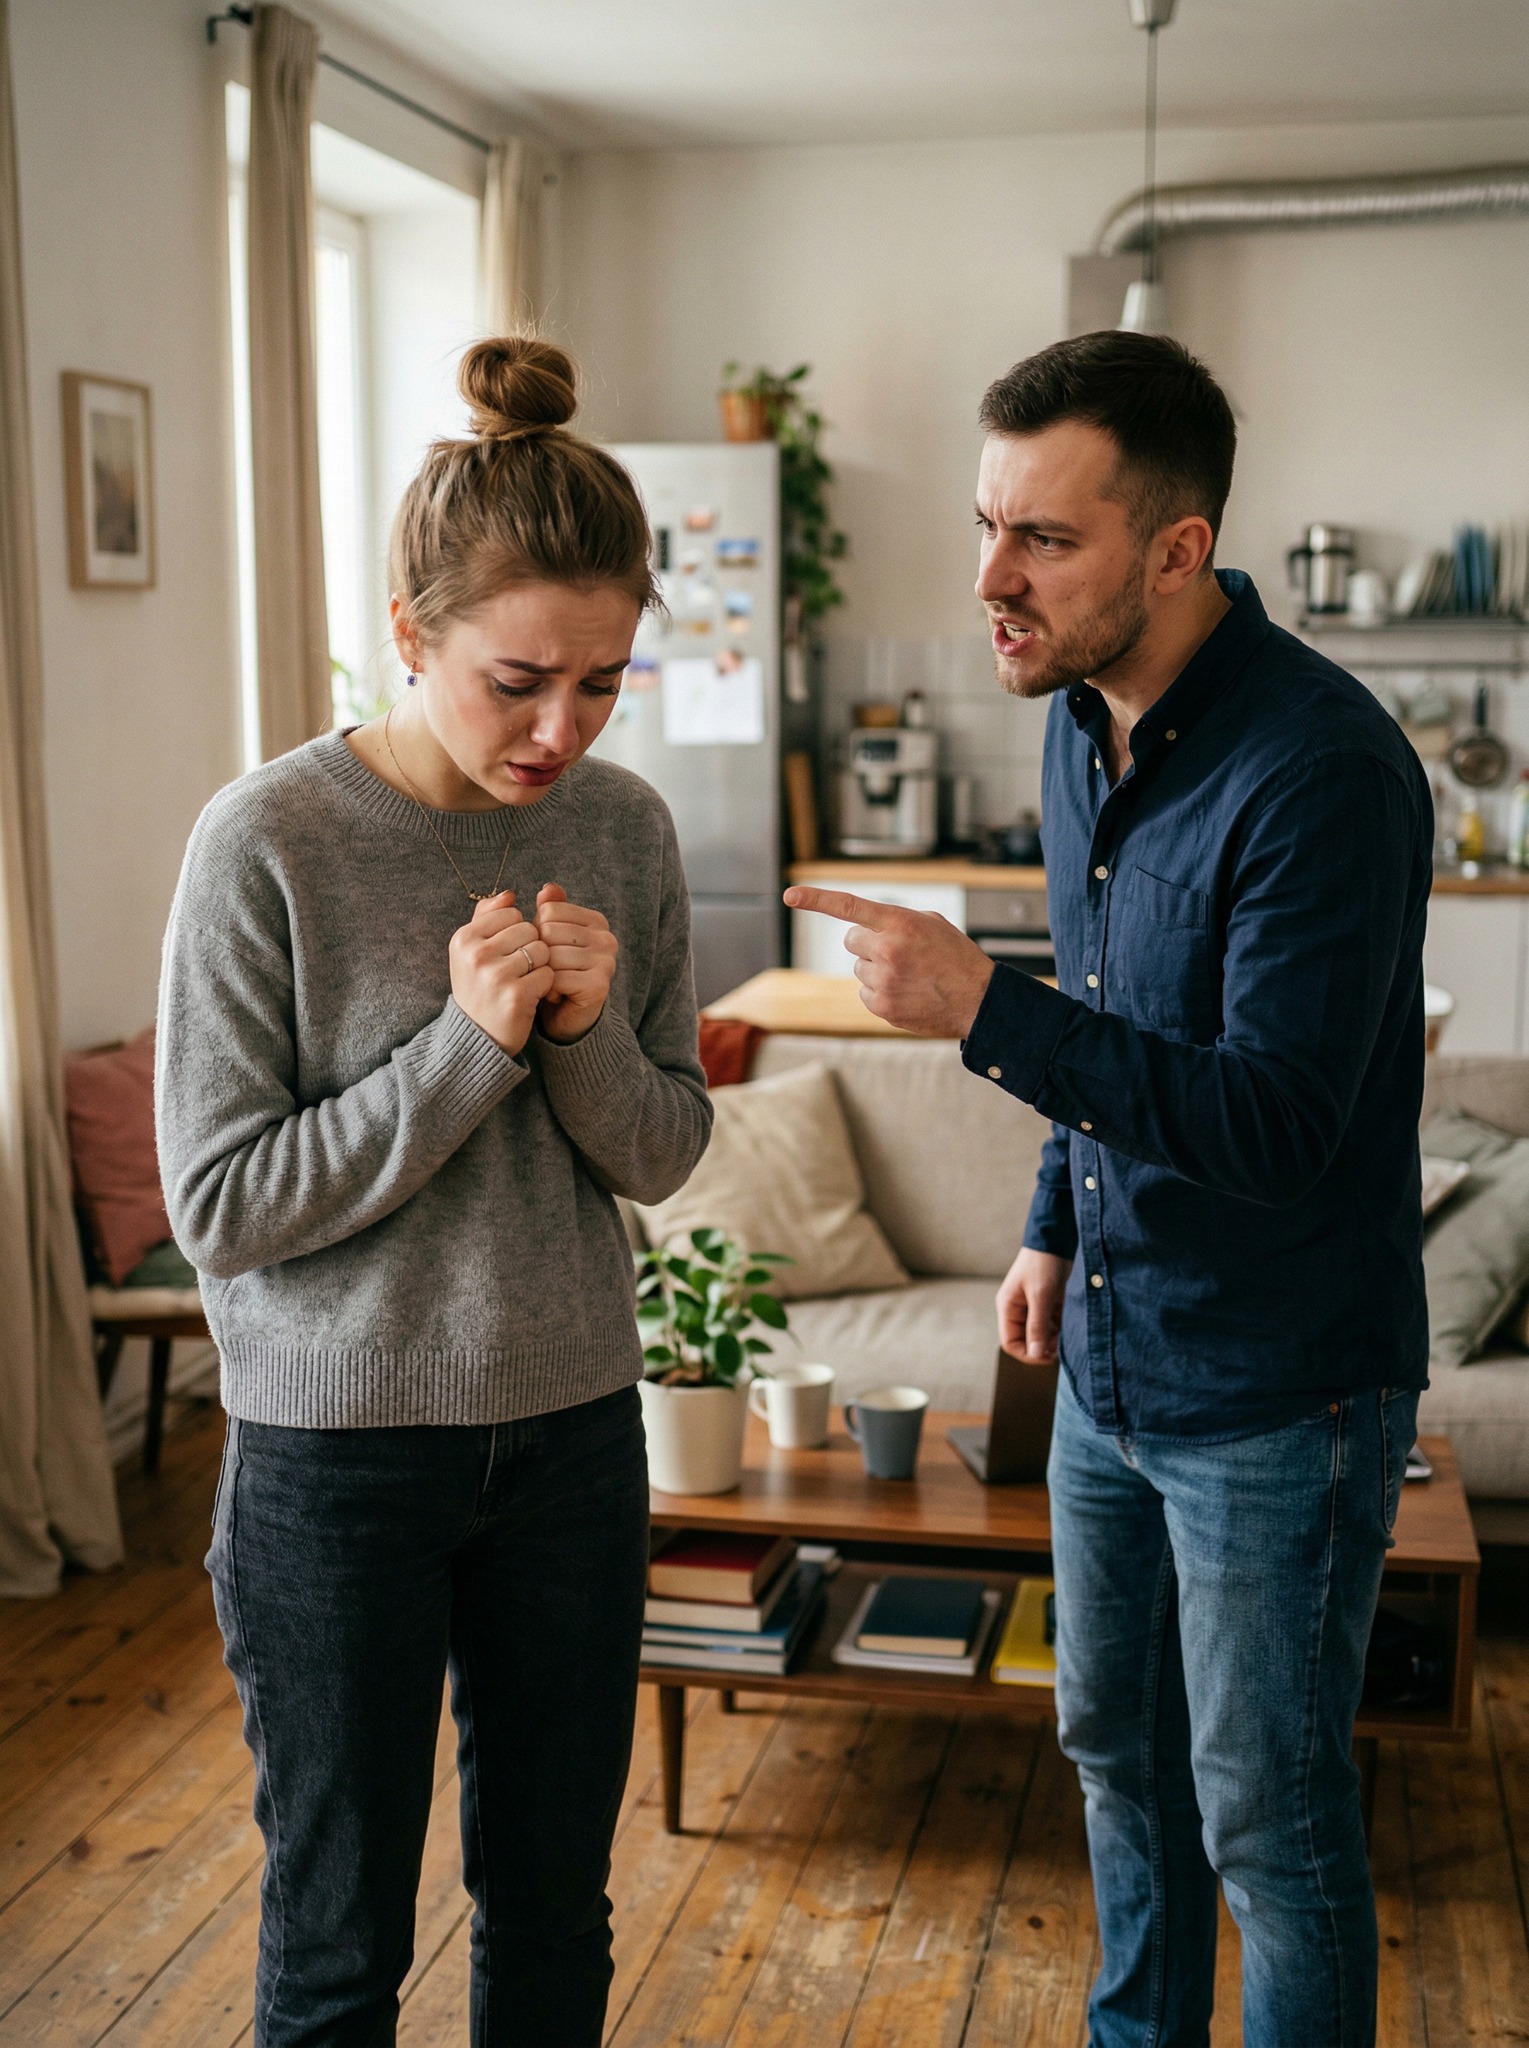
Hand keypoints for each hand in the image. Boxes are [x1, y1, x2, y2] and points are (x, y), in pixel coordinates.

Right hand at [448, 891, 552, 1056]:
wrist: (477, 1036)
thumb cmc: (478, 988)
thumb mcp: (471, 950)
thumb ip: (487, 917)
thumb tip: (510, 894)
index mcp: (463, 938)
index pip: (512, 914)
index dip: (517, 933)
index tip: (504, 954)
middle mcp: (476, 954)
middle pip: (529, 930)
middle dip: (530, 949)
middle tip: (515, 971)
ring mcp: (495, 975)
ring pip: (542, 951)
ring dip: (539, 967)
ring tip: (521, 982)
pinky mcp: (516, 995)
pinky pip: (548, 974)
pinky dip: (544, 985)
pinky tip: (528, 996)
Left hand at [533, 883, 618, 1044]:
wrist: (564, 1016)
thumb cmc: (554, 972)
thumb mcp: (547, 938)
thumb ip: (548, 911)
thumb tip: (548, 888)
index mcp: (596, 920)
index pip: (549, 910)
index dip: (537, 932)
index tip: (547, 949)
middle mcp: (606, 938)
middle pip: (549, 931)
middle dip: (539, 953)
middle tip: (549, 970)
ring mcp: (606, 961)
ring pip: (551, 954)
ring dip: (542, 972)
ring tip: (552, 982)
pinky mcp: (599, 985)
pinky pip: (556, 977)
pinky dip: (548, 989)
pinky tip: (555, 995)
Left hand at [782, 886, 994, 1035]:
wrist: (979, 1000)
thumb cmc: (957, 959)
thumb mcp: (932, 924)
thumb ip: (896, 920)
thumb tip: (866, 927)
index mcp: (900, 923)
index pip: (849, 906)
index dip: (816, 899)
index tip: (790, 895)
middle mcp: (888, 949)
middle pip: (851, 941)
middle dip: (867, 944)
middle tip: (895, 951)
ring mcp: (884, 980)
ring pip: (859, 968)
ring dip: (876, 969)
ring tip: (909, 975)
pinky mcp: (883, 1007)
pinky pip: (865, 993)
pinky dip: (881, 992)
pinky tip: (906, 992)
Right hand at [997, 1247, 1070, 1363]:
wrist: (1057, 1238)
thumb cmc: (1043, 1264)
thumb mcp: (1040, 1296)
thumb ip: (1037, 1326)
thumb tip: (1035, 1355)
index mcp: (1008, 1308)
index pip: (1011, 1342)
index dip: (1027, 1354)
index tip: (1047, 1356)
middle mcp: (1019, 1309)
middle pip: (1027, 1340)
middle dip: (1043, 1346)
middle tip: (1061, 1348)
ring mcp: (1034, 1306)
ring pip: (1042, 1333)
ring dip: (1055, 1338)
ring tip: (1068, 1335)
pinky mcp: (1049, 1302)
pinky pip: (1054, 1323)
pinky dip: (1062, 1327)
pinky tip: (1071, 1324)